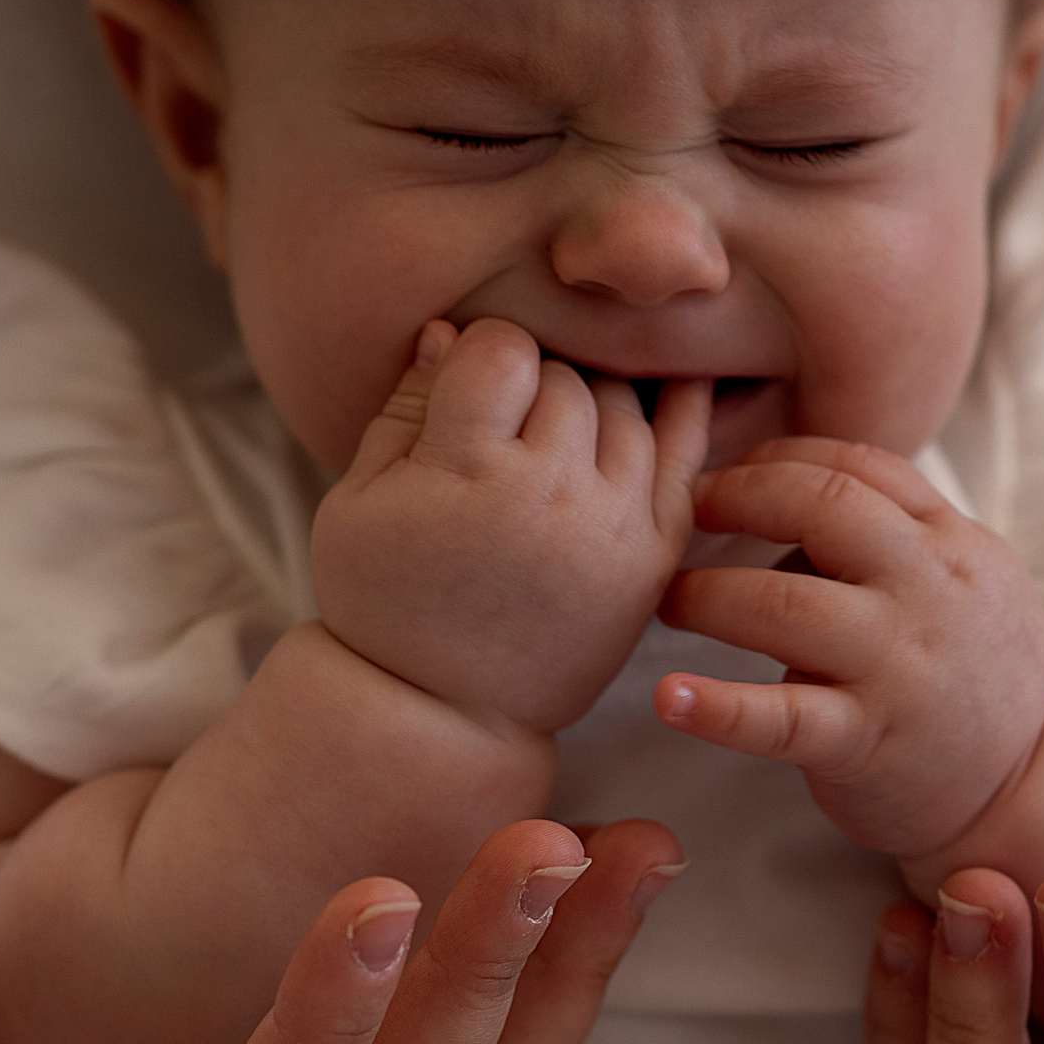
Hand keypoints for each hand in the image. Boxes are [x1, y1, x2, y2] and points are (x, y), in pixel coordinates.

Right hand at [313, 316, 709, 734]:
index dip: (477, 360)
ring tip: (550, 437)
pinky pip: (686, 459)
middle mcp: (554, 496)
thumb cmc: (385, 602)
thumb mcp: (356, 503)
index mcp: (470, 476)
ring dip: (591, 406)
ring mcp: (615, 529)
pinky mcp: (654, 558)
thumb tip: (450, 330)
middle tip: (503, 430)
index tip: (462, 397)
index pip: (501, 349)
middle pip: (568, 377)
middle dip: (533, 387)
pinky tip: (674, 382)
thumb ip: (403, 408)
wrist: (446, 713)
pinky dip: (681, 412)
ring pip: (626, 408)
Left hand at [655, 437, 1043, 859]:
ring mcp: (897, 666)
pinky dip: (718, 707)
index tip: (729, 474)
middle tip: (685, 514)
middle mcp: (929, 590)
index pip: (857, 464)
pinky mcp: (865, 741)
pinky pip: (781, 719)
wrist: (1031, 782)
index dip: (778, 457)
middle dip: (737, 497)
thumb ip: (892, 534)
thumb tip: (784, 499)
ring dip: (706, 595)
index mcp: (951, 543)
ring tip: (671, 602)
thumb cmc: (974, 672)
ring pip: (783, 604)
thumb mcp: (963, 580)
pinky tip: (669, 698)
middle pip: (821, 505)